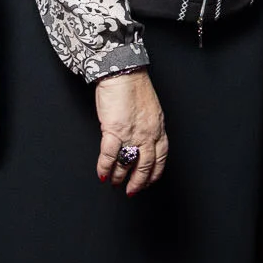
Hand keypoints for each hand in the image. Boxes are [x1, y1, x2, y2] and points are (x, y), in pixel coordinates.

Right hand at [94, 69, 167, 194]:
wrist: (122, 72)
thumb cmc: (134, 85)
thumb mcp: (150, 108)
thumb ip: (148, 125)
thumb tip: (141, 137)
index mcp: (158, 128)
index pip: (160, 157)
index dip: (154, 172)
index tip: (149, 180)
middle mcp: (148, 134)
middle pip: (146, 165)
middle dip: (138, 181)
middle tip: (132, 190)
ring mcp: (132, 133)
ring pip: (128, 163)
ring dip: (121, 176)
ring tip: (115, 183)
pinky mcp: (114, 130)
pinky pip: (110, 156)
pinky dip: (105, 167)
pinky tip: (102, 174)